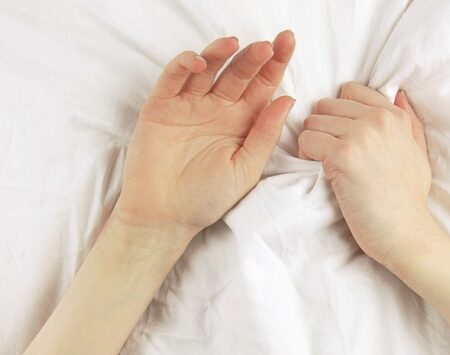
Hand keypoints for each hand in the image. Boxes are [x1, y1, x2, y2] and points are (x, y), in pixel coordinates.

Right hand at [116, 32, 295, 240]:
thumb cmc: (206, 198)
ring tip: (235, 44)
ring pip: (208, 69)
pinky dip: (185, 65)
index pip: (262, 87)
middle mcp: (216, 109)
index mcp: (240, 123)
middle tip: (269, 44)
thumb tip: (287, 99)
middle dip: (255, 56)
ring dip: (221, 53)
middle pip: (239, 73)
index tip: (288, 43)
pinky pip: (173, 78)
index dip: (275, 65)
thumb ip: (265, 134)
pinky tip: (200, 63)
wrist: (164, 217)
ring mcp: (188, 105)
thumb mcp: (245, 169)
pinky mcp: (161, 106)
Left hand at [297, 82, 434, 268]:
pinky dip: (306, 158)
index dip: (339, 114)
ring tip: (327, 167)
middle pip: (326, 106)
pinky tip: (323, 174)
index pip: (350, 90)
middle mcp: (378, 119)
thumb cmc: (410, 200)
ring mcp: (360, 135)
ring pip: (312, 122)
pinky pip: (306, 141)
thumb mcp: (418, 152)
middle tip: (331, 155)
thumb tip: (399, 94)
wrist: (407, 233)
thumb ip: (409, 122)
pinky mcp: (343, 155)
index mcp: (395, 116)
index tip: (343, 137)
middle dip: (323, 129)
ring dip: (313, 144)